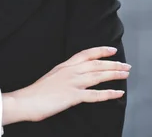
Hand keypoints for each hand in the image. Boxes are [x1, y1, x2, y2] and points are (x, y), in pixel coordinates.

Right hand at [3, 46, 129, 123]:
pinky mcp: (73, 96)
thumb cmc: (36, 92)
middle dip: (113, 64)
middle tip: (126, 65)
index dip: (101, 51)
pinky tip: (118, 93)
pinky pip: (95, 94)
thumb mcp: (51, 76)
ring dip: (114, 74)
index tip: (113, 50)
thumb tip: (73, 77)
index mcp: (65, 66)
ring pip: (98, 76)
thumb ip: (64, 74)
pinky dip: (108, 93)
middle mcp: (70, 71)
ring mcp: (72, 83)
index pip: (86, 54)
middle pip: (97, 64)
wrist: (25, 101)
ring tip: (126, 74)